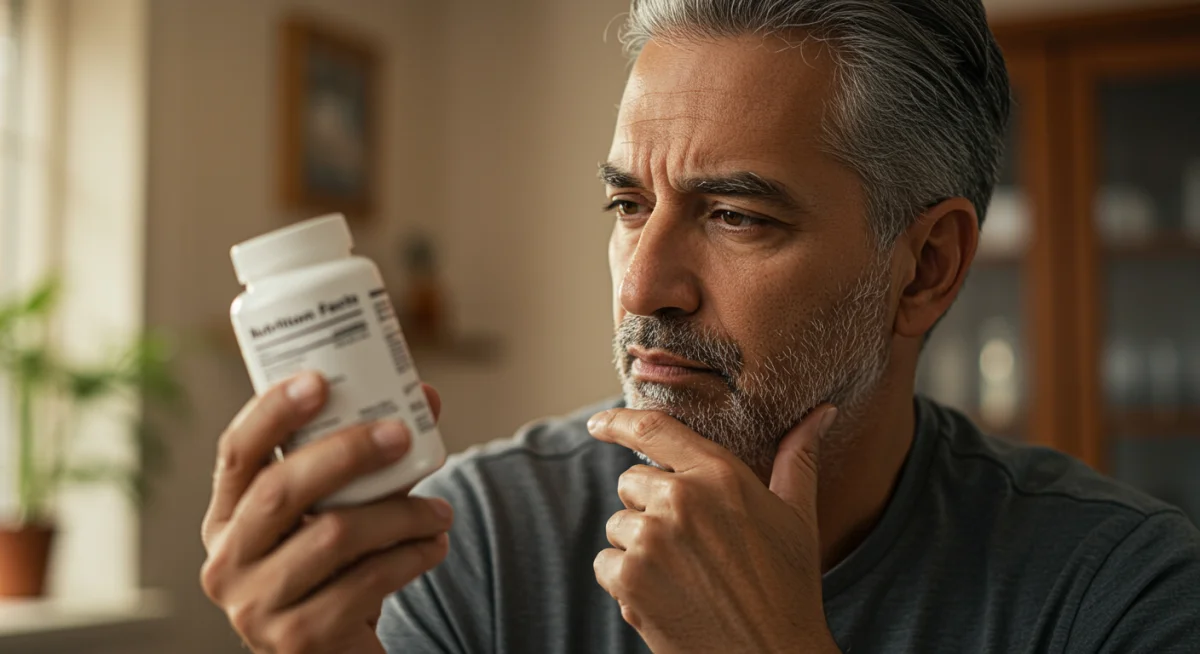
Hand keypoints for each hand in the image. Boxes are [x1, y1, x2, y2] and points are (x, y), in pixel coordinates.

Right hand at [200, 372, 452, 653]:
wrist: (340, 651)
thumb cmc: (340, 567)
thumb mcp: (346, 509)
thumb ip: (375, 459)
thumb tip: (427, 397)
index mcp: (227, 517)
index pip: (236, 453)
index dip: (271, 412)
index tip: (319, 380)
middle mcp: (227, 561)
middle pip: (280, 490)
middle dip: (347, 453)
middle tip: (403, 434)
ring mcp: (256, 605)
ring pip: (333, 535)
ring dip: (400, 514)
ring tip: (441, 511)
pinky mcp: (298, 638)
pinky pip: (365, 582)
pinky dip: (410, 557)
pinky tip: (433, 547)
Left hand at [588, 406, 841, 653]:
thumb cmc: (789, 587)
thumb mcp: (797, 516)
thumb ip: (797, 457)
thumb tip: (822, 412)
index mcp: (720, 475)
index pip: (654, 429)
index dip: (618, 420)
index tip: (598, 423)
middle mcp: (681, 498)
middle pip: (631, 482)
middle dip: (649, 507)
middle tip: (690, 545)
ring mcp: (652, 538)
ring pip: (618, 525)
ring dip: (638, 546)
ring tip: (683, 575)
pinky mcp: (629, 578)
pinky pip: (605, 563)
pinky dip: (625, 581)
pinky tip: (666, 596)